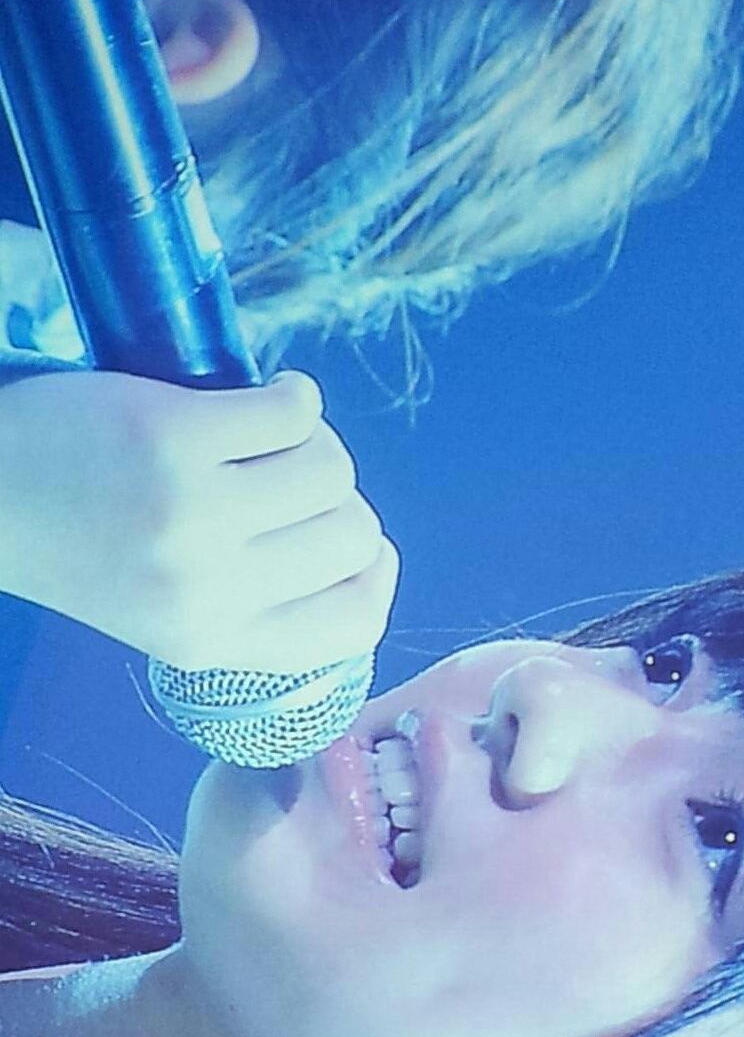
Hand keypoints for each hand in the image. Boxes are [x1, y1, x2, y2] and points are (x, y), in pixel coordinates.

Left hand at [0, 367, 398, 672]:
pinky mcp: (177, 440)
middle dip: (337, 498)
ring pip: (331, 470)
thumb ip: (254, 603)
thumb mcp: (169, 611)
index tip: (356, 544)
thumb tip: (357, 551)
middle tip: (288, 475)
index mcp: (214, 645)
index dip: (371, 574)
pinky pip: (292, 413)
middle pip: (352, 536)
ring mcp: (196, 516)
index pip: (353, 626)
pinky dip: (293, 395)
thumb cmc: (79, 542)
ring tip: (269, 432)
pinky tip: (268, 391)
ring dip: (314, 441)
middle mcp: (212, 591)